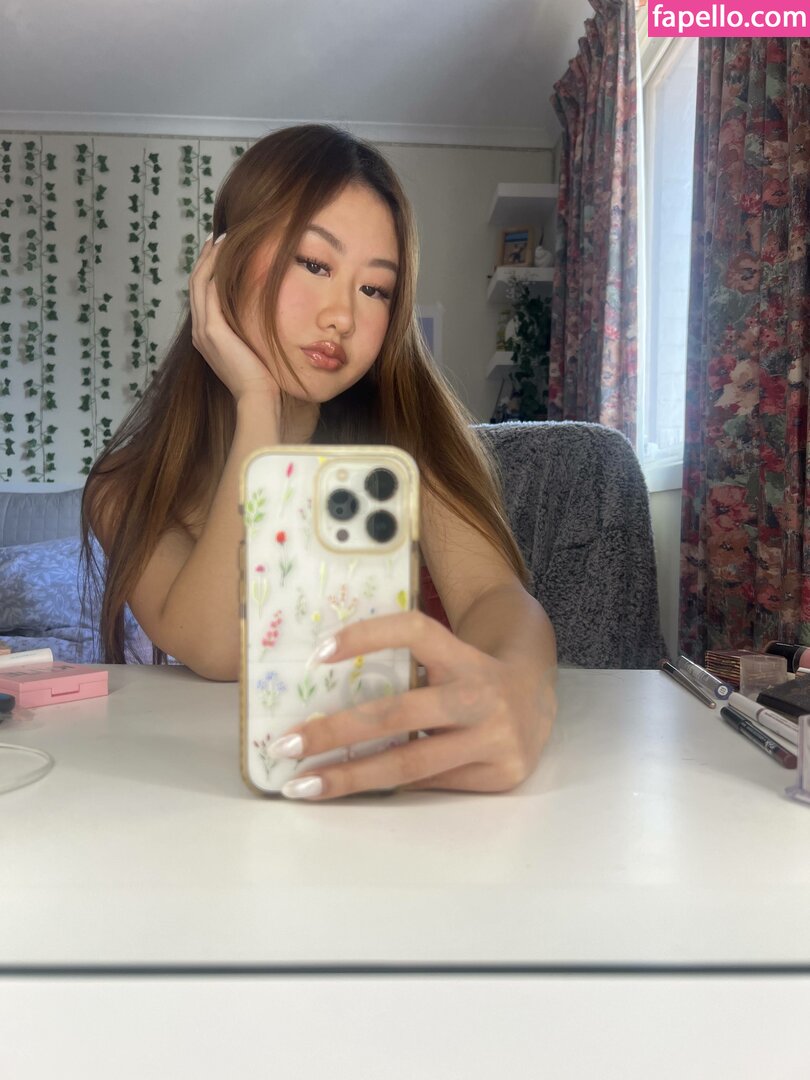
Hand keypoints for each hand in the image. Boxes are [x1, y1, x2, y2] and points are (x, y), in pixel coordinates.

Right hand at [189, 234, 280, 404]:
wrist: (259, 398)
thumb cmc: (264, 379)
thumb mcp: (255, 348)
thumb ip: (252, 330)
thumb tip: (266, 314)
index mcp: (208, 337)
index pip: (204, 296)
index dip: (209, 271)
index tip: (221, 251)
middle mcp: (201, 332)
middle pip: (197, 284)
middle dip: (206, 258)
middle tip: (218, 236)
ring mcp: (204, 330)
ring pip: (199, 282)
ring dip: (208, 258)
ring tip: (220, 238)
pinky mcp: (212, 330)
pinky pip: (208, 289)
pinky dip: (214, 268)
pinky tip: (224, 253)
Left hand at [267, 611, 555, 799]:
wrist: (539, 698)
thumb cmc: (473, 676)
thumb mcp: (450, 657)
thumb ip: (407, 670)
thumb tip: (323, 695)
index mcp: (464, 656)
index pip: (415, 632)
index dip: (367, 636)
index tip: (317, 651)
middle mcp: (481, 695)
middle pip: (398, 714)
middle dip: (336, 731)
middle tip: (286, 743)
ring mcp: (494, 739)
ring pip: (408, 763)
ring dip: (349, 775)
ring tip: (303, 785)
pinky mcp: (499, 775)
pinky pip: (429, 785)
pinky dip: (387, 787)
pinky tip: (353, 789)